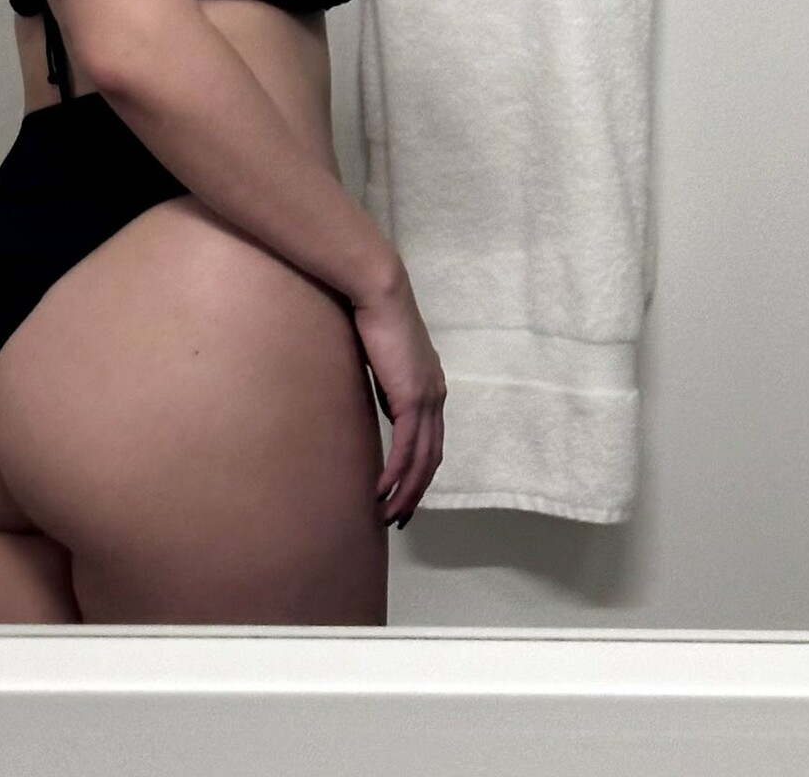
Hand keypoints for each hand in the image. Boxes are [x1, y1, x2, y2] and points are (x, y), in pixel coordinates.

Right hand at [350, 274, 446, 527]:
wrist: (378, 291)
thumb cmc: (372, 315)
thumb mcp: (383, 360)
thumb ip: (388, 385)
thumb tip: (383, 407)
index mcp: (430, 386)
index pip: (430, 441)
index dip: (419, 472)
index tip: (403, 494)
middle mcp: (436, 396)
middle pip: (431, 458)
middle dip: (415, 492)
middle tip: (397, 518)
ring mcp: (427, 398)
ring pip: (422, 460)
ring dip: (405, 492)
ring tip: (387, 515)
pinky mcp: (412, 398)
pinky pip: (407, 448)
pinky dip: (396, 474)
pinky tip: (382, 491)